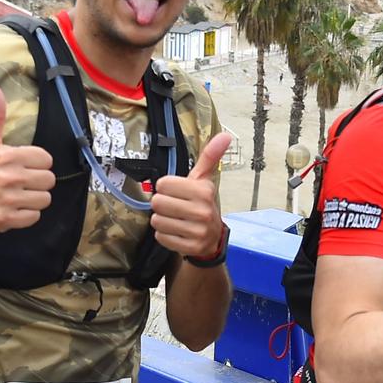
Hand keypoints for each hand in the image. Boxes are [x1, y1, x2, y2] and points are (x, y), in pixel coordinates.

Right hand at [0, 85, 55, 232]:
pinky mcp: (6, 219)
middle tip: (23, 183)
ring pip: (44, 199)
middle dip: (38, 182)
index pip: (46, 159)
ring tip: (18, 196)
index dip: (38, 164)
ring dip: (34, 199)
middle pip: (49, 180)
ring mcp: (8, 199)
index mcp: (8, 155)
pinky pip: (34, 217)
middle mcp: (9, 176)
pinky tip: (13, 209)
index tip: (25, 167)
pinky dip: (26, 216)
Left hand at [150, 132, 232, 258]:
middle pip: (157, 202)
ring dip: (162, 220)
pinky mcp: (190, 247)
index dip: (166, 188)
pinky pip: (161, 237)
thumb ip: (210, 157)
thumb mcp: (204, 180)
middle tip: (175, 207)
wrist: (212, 237)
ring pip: (157, 221)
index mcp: (204, 191)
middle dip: (162, 204)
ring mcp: (197, 231)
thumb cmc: (202, 204)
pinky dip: (165, 235)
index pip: (162, 184)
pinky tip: (177, 232)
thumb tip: (225, 135)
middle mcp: (202, 211)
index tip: (177, 192)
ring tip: (176, 220)